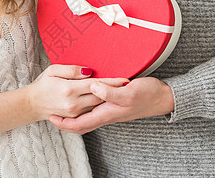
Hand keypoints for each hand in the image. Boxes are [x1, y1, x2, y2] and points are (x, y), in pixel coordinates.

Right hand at [26, 64, 128, 120]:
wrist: (32, 104)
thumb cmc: (42, 85)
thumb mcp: (53, 70)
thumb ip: (72, 70)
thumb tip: (89, 71)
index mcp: (70, 89)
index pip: (96, 84)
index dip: (112, 81)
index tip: (125, 79)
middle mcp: (74, 104)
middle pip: (101, 96)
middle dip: (115, 90)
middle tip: (129, 84)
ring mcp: (75, 112)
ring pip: (98, 105)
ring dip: (110, 98)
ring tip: (123, 91)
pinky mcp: (75, 118)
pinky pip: (92, 111)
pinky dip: (101, 105)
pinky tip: (109, 100)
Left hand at [49, 77, 174, 133]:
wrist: (163, 98)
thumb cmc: (147, 94)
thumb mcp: (129, 91)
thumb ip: (110, 92)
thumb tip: (92, 88)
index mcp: (107, 113)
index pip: (80, 124)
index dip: (64, 124)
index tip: (51, 118)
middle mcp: (107, 115)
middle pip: (81, 125)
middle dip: (65, 124)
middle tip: (51, 116)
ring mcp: (110, 111)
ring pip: (87, 119)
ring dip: (72, 117)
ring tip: (61, 110)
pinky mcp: (114, 106)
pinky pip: (93, 112)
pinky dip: (83, 111)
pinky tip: (81, 102)